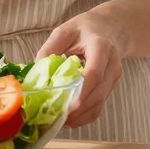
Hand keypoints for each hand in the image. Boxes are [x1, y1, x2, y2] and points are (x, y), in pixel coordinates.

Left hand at [36, 6, 129, 128]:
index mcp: (101, 47)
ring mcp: (113, 78)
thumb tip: (36, 74)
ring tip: (58, 120)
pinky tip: (69, 118)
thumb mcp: (65, 31)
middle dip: (78, 109)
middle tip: (56, 118)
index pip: (95, 73)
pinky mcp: (110, 88)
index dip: (83, 91)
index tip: (69, 105)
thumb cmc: (85, 29)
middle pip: (98, 93)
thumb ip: (50, 48)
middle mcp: (112, 65)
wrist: (111, 29)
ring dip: (80, 116)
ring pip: (99, 103)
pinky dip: (84, 116)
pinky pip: (99, 107)